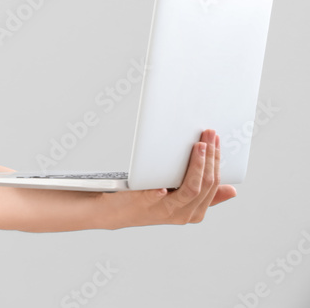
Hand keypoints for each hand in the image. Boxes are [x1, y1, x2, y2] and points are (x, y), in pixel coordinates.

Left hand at [110, 129, 236, 227]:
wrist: (116, 212)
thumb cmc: (148, 199)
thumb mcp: (179, 199)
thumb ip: (203, 194)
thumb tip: (232, 190)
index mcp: (195, 211)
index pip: (214, 184)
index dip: (217, 161)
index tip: (217, 141)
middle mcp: (184, 213)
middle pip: (206, 184)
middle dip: (211, 157)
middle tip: (209, 135)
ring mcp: (165, 210)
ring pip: (191, 189)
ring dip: (197, 165)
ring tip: (198, 146)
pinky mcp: (146, 205)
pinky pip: (157, 196)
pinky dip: (163, 189)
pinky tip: (165, 181)